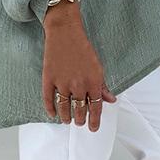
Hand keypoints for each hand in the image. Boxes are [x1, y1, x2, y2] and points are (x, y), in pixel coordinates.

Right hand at [41, 4, 116, 130]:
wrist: (65, 32)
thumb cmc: (83, 47)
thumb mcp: (98, 66)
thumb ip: (102, 85)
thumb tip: (110, 99)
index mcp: (93, 81)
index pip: (95, 107)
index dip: (94, 120)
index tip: (93, 128)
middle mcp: (78, 84)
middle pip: (79, 110)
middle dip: (80, 119)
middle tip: (80, 122)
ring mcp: (62, 82)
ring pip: (64, 107)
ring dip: (66, 117)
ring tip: (67, 120)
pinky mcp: (49, 78)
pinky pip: (49, 99)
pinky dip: (50, 108)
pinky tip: (53, 114)